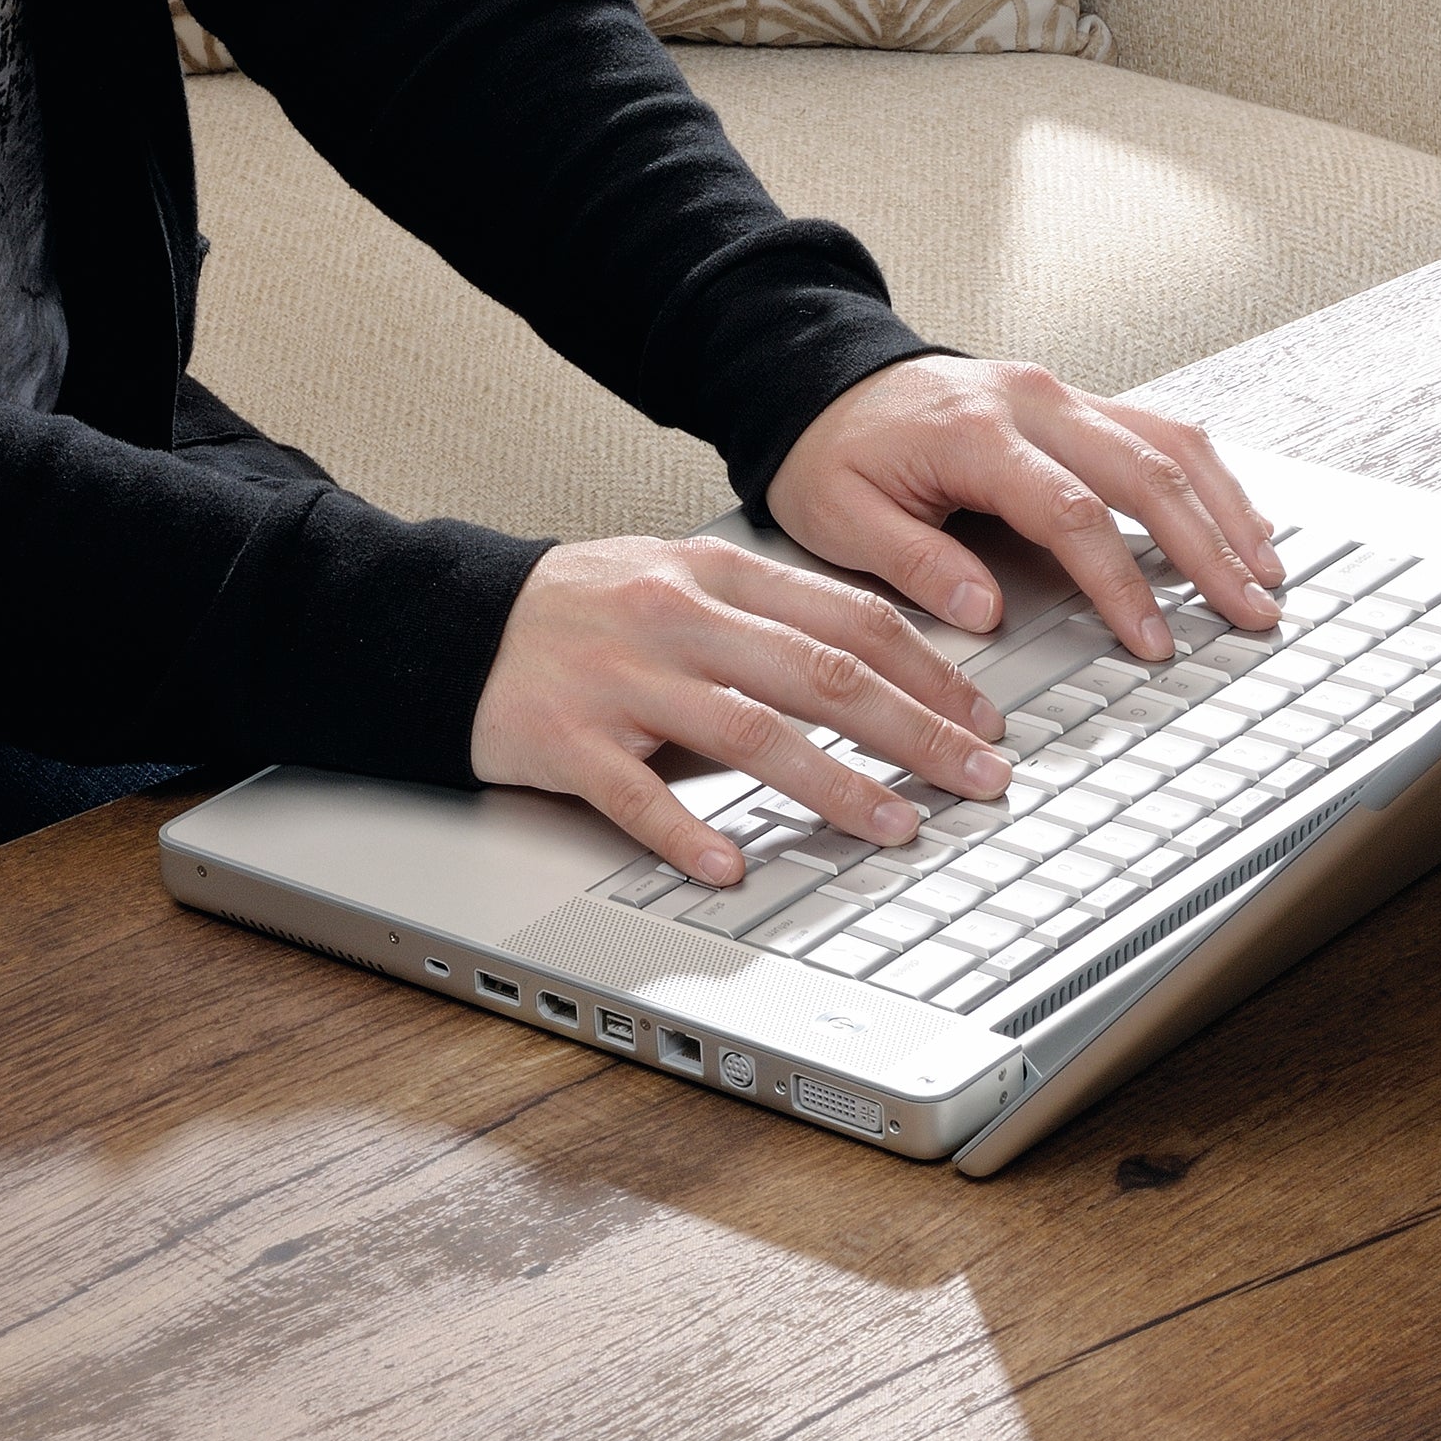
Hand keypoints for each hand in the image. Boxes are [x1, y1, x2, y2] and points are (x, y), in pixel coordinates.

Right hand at [470, 536, 1013, 883]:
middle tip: (978, 777)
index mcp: (715, 574)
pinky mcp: (566, 741)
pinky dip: (687, 832)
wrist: (457, 623)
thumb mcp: (681, 578)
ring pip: (748, 734)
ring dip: (835, 786)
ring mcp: (621, 680)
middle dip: (916, 731)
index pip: (848, 618)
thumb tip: (879, 664)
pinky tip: (732, 866)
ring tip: (898, 826)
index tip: (983, 718)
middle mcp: (678, 620)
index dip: (929, 672)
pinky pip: (636, 795)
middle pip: (821, 675)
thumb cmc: (584, 610)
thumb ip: (769, 613)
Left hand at [767, 355, 1284, 661]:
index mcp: (976, 434)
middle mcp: (1031, 402)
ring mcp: (1059, 395)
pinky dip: (1206, 478)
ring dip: (1226, 509)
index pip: (1070, 513)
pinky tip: (1236, 520)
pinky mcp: (1071, 402)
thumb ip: (913, 564)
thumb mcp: (840, 518)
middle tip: (1251, 610)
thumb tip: (982, 611)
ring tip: (1266, 573)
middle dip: (1209, 549)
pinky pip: (1156, 431)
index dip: (1119, 582)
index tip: (1151, 638)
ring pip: (1167, 444)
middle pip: (1146, 473)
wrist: (821, 381)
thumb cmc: (831, 452)